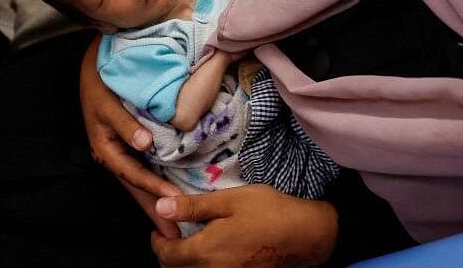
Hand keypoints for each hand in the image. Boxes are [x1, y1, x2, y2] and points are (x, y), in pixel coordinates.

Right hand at [80, 35, 182, 236]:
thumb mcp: (109, 104)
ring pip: (140, 183)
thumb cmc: (101, 84)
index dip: (154, 190)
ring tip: (173, 225)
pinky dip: (154, 184)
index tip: (174, 202)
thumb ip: (127, 125)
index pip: (134, 175)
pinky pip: (141, 171)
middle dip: (154, 211)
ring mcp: (120, 153)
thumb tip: (144, 144)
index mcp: (106, 149)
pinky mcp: (128, 146)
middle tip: (174, 236)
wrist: (95, 66)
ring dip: (155, 203)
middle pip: (137, 189)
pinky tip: (167, 194)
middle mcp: (112, 156)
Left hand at [149, 185, 337, 267]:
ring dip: (185, 263)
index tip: (159, 229)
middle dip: (169, 254)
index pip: (167, 254)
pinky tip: (212, 252)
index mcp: (205, 251)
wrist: (304, 234)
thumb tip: (161, 208)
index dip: (158, 242)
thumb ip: (193, 206)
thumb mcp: (230, 200)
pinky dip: (203, 267)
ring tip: (191, 244)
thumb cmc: (269, 212)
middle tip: (173, 235)